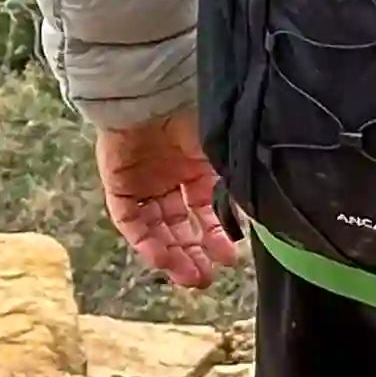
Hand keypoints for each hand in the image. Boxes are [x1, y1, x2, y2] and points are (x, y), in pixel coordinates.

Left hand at [100, 112, 241, 290]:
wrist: (154, 96)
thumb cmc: (194, 118)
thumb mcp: (223, 156)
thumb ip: (235, 189)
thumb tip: (256, 219)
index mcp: (197, 168)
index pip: (206, 212)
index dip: (216, 237)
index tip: (230, 259)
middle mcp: (170, 178)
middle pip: (180, 226)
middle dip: (194, 254)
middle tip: (206, 280)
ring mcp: (144, 184)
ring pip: (157, 230)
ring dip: (172, 256)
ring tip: (189, 278)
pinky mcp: (119, 187)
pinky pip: (131, 223)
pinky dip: (146, 243)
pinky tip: (162, 260)